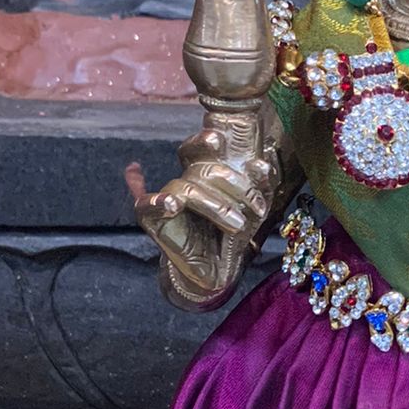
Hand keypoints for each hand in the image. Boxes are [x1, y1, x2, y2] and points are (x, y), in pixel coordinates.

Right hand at [126, 132, 277, 300]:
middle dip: (235, 186)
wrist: (218, 269)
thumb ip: (261, 185)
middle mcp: (186, 181)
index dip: (204, 141)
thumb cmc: (233, 232)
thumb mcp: (255, 208)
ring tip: (238, 225)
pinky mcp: (152, 218)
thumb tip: (261, 165)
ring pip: (188, 188)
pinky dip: (158, 202)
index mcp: (206, 172)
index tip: (216, 139)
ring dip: (217, 206)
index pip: (200, 148)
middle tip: (258, 209)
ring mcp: (168, 197)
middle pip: (203, 169)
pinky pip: (146, 204)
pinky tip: (172, 205)